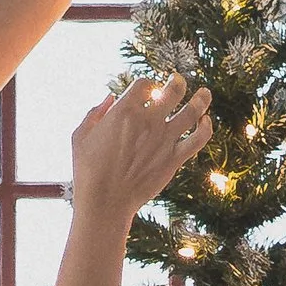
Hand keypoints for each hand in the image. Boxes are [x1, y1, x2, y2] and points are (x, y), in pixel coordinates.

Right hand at [68, 72, 212, 224]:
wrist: (104, 203)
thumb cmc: (87, 171)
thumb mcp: (80, 136)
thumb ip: (94, 113)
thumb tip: (110, 98)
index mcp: (124, 111)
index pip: (145, 83)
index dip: (147, 84)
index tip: (146, 91)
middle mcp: (148, 121)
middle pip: (173, 90)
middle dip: (178, 82)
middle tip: (178, 82)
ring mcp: (164, 140)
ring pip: (193, 111)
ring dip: (201, 99)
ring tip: (204, 94)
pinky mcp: (174, 159)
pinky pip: (199, 139)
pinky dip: (206, 127)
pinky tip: (206, 121)